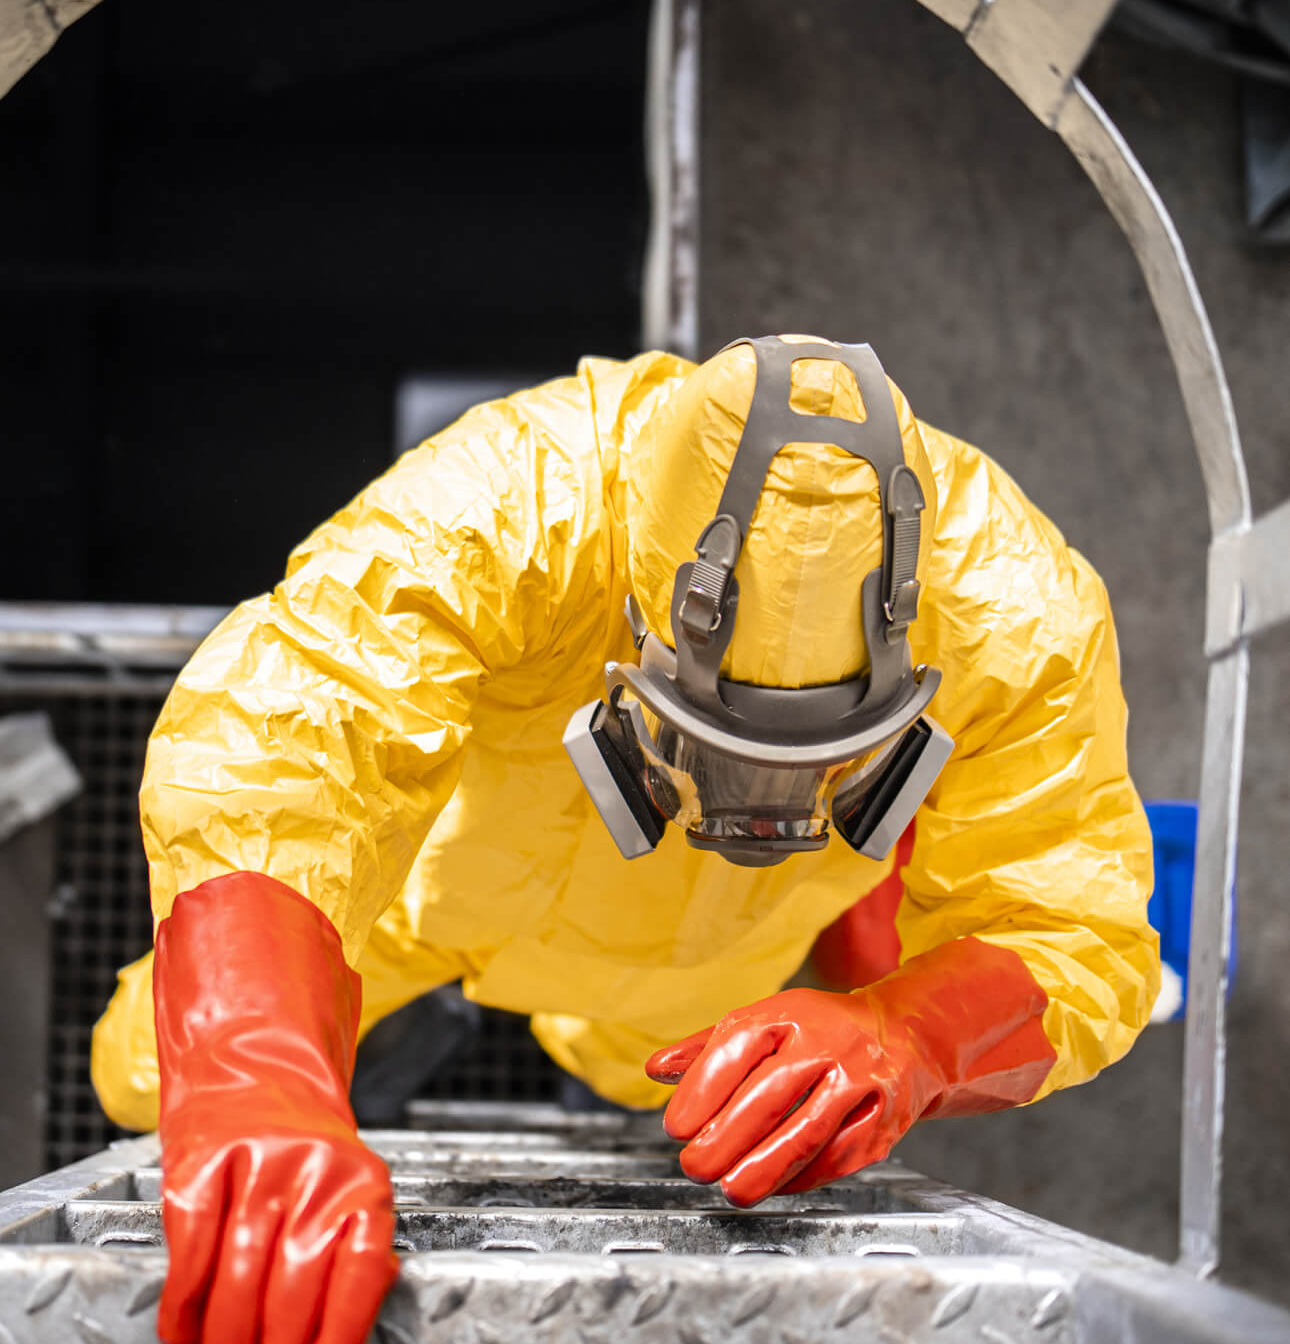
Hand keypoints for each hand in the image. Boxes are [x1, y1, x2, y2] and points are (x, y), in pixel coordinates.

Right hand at [160, 1125, 396, 1343]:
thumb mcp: (346, 1191)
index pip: (358, 1275)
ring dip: (224, 1338)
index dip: (338, 1334)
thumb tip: (347, 1331)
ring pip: (237, 1280)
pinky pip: (191, 1257)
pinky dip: (182, 1310)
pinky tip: (181, 1334)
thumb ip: (352, 1252)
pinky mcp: (203, 1165)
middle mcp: (316, 1172)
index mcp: (363, 1185)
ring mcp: (258, 1166)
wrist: (257, 1070)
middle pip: (293, 1289)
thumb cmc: (303, 1150)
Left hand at [646, 939, 1056, 1205]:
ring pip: (806, 1130)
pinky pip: (838, 1156)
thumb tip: (656, 1069)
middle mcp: (827, 1041)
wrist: (904, 1034)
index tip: (676, 1125)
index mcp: (790, 1013)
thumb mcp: (767, 1022)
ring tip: (729, 1189)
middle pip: (770, 1094)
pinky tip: (774, 1185)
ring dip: (763, 1167)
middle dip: (725, 1138)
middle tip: (694, 1166)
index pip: (738, 1044)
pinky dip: (801, 1177)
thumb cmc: (821, 1030)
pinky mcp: (883, 1120)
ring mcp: (859, 1080)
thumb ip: (708, 1047)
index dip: (702, 1088)